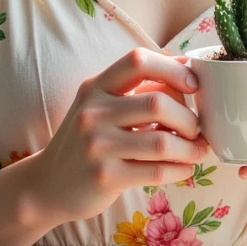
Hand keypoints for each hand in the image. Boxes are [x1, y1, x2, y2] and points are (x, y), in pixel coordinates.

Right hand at [23, 47, 212, 224]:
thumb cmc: (88, 141)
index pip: (138, 60)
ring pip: (163, 142)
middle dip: (190, 119)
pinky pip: (157, 172)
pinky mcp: (105, 177)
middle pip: (159, 103)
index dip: (173, 68)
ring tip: (198, 151)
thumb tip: (184, 65)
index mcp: (96, 87)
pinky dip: (181, 170)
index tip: (194, 85)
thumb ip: (138, 87)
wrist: (48, 185)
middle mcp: (93, 112)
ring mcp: (97, 146)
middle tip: (197, 130)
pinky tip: (185, 169)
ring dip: (191, 148)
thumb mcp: (102, 106)